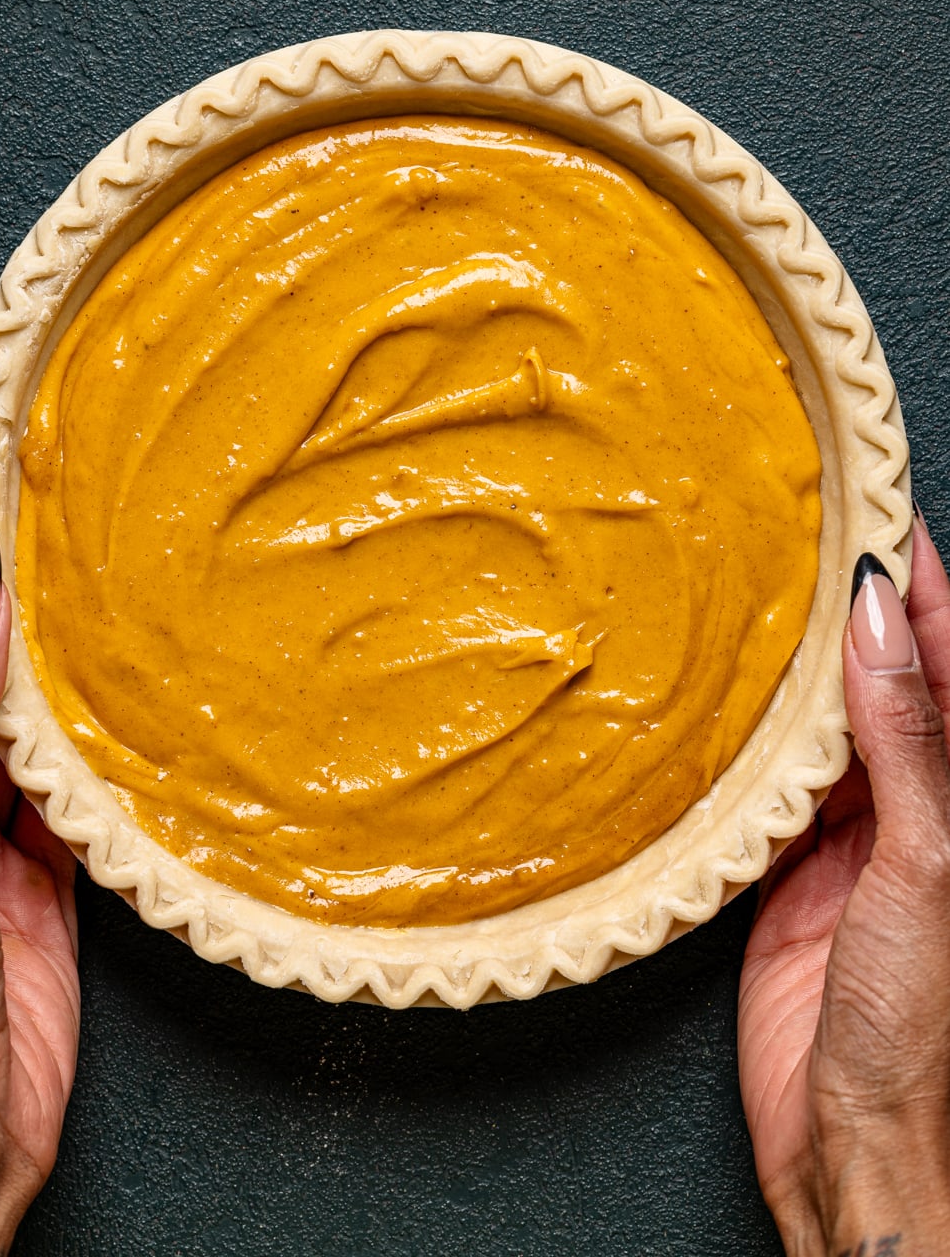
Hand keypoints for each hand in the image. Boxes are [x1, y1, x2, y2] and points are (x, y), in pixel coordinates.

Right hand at [739, 512, 949, 1255]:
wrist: (852, 1147)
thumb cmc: (923, 1031)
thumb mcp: (926, 864)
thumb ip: (905, 739)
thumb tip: (882, 618)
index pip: (949, 664)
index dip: (926, 588)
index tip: (884, 512)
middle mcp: (921, 807)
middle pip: (890, 681)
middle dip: (861, 607)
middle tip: (816, 524)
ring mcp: (857, 837)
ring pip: (828, 723)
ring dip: (802, 662)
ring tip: (769, 584)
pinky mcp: (792, 871)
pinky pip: (772, 781)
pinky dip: (751, 735)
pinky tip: (730, 691)